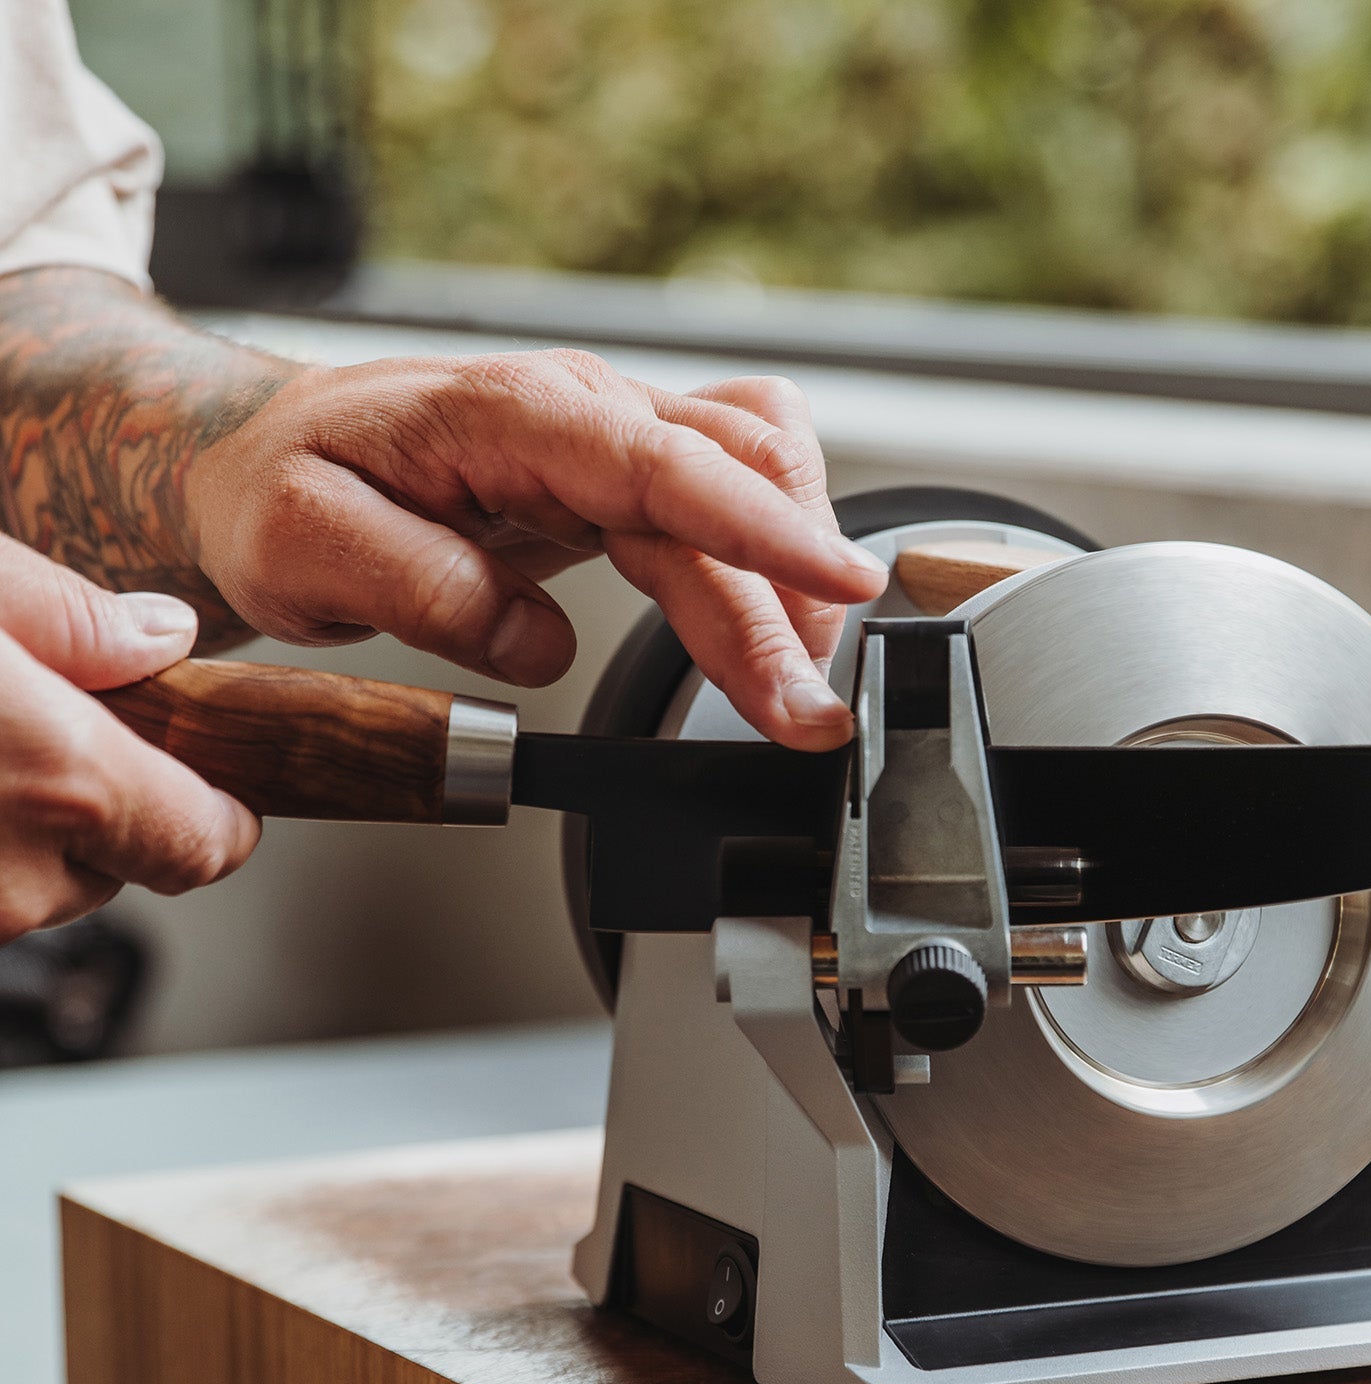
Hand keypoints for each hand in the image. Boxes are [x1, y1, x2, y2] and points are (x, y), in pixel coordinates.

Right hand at [0, 537, 258, 942]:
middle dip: (100, 803)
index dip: (220, 812)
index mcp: (60, 784)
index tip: (220, 785)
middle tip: (46, 726)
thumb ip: (70, 620)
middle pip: (116, 862)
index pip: (207, 845)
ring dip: (20, 823)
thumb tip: (160, 636)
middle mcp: (10, 877)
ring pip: (30, 881)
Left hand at [185, 355, 883, 746]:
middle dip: (789, 609)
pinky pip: (735, 486)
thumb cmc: (281, 489)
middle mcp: (583, 410)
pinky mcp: (630, 468)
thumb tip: (536, 641)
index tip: (840, 588)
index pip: (669, 466)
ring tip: (795, 684)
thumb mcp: (302, 544)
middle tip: (807, 722)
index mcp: (514, 415)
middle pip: (735, 488)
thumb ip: (424, 589)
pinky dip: (773, 549)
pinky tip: (776, 616)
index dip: (765, 529)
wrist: (266, 457)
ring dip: (791, 582)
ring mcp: (615, 433)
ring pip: (756, 478)